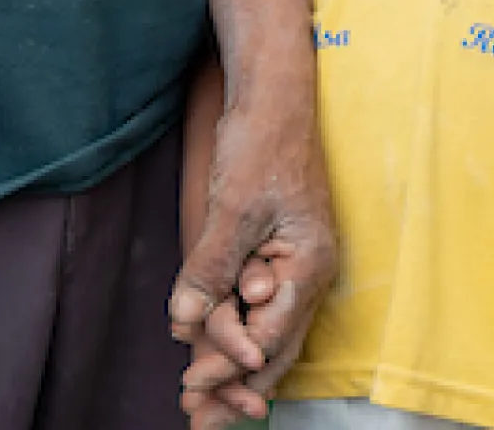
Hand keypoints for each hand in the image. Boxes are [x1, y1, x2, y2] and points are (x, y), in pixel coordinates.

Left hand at [168, 97, 333, 417]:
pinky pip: (259, 307)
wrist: (276, 96)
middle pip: (275, 348)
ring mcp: (295, 264)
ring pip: (267, 332)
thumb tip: (185, 323)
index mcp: (307, 265)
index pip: (266, 337)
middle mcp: (308, 272)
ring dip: (233, 363)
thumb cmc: (262, 143)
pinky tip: (209, 345)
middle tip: (200, 421)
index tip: (190, 386)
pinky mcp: (278, 252)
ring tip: (199, 397)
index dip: (227, 365)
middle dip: (236, 385)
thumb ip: (211, 268)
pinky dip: (235, 331)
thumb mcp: (232, 209)